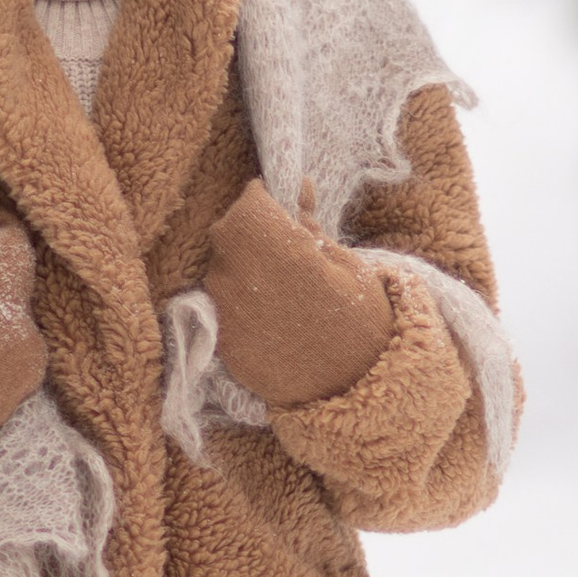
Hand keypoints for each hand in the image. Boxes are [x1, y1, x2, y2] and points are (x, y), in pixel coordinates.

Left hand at [201, 176, 393, 410]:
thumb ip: (310, 224)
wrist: (352, 390)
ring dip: (246, 270)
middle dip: (254, 235)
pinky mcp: (219, 337)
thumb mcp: (346, 262)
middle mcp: (233, 269)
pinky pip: (224, 304)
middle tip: (289, 255)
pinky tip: (273, 318)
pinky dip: (243, 303)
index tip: (286, 214)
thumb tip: (298, 186)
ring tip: (284, 293)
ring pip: (223, 268)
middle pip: (230, 232)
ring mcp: (221, 307)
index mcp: (268, 242)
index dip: (269, 203)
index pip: (249, 199)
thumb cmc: (358, 319)